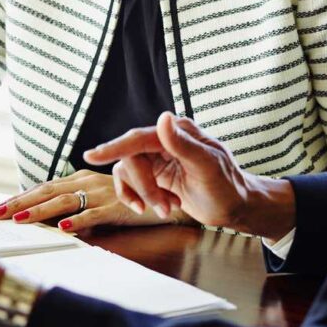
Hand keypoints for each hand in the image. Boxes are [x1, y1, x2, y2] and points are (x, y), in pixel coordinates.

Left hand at [0, 167, 190, 233]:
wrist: (166, 195)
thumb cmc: (130, 198)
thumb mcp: (98, 196)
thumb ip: (76, 202)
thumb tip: (49, 216)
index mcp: (80, 179)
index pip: (44, 187)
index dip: (21, 196)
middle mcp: (87, 183)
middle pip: (47, 192)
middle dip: (19, 203)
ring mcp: (101, 194)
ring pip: (65, 202)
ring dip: (40, 211)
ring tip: (20, 220)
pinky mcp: (117, 207)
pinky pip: (95, 214)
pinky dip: (78, 221)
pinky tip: (63, 228)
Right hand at [85, 112, 295, 239]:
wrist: (236, 207)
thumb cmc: (227, 186)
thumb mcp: (207, 165)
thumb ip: (182, 143)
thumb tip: (162, 118)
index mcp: (177, 133)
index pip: (138, 138)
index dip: (114, 147)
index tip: (91, 156)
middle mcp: (164, 142)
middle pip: (131, 158)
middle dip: (144, 187)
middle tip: (162, 208)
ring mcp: (158, 159)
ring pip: (129, 172)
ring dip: (144, 195)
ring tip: (167, 209)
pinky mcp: (154, 175)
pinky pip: (131, 184)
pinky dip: (140, 199)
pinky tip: (161, 207)